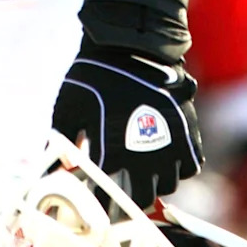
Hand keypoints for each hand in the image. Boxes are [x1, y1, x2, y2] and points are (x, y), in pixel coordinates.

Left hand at [51, 43, 202, 209]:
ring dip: (155, 181)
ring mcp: (170, 144)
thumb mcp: (67, 106)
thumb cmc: (93, 75)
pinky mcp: (187, 130)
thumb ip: (62, 140)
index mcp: (112, 154)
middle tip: (119, 185)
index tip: (95, 199)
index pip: (106, 198)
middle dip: (129, 195)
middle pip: (141, 197)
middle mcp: (145, 157)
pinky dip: (179, 165)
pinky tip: (165, 154)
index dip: (99, 202)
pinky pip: (189, 165)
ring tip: (143, 168)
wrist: (128, 43)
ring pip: (168, 184)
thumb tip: (57, 166)